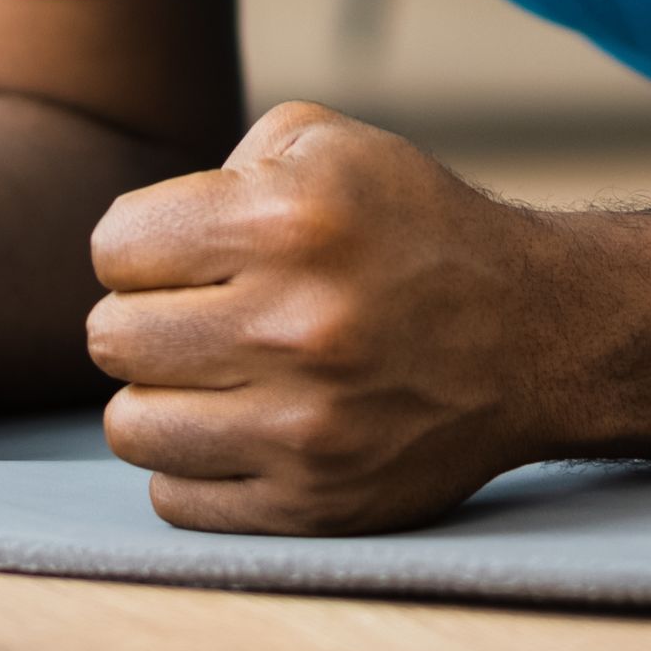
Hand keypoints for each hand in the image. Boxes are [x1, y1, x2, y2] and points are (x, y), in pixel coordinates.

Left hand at [82, 100, 561, 535]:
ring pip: (131, 427)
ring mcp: (307, 427)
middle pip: (110, 338)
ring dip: (164, 400)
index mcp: (287, 222)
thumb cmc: (416, 232)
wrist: (539, 334)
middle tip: (204, 320)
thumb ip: (222, 165)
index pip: (113, 250)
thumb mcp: (332, 147)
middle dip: (148, 320)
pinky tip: (247, 432)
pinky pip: (176, 498)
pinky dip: (197, 467)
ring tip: (219, 380)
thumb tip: (135, 245)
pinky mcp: (317, 504)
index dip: (144, 248)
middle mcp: (295, 326)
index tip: (190, 259)